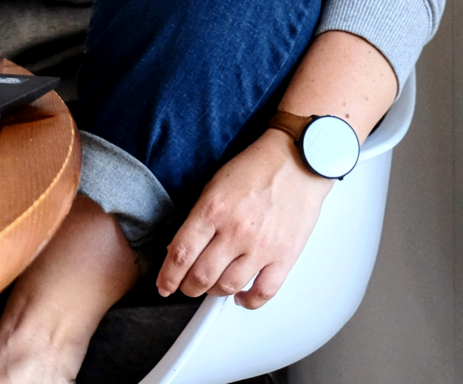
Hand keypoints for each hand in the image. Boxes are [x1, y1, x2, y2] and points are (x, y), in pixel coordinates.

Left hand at [155, 130, 333, 308]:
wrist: (298, 161)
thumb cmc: (256, 169)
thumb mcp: (214, 186)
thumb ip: (197, 219)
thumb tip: (180, 250)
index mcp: (213, 210)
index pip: (181, 254)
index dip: (168, 277)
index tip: (164, 286)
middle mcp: (235, 231)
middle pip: (200, 276)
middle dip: (188, 287)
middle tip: (187, 286)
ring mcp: (261, 246)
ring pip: (228, 287)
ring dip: (214, 293)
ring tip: (212, 287)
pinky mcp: (284, 256)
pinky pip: (263, 292)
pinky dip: (249, 301)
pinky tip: (241, 297)